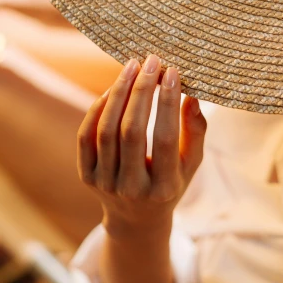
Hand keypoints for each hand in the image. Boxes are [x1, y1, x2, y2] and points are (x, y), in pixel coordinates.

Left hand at [77, 54, 206, 282]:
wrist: (136, 220)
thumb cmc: (170, 184)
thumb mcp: (191, 164)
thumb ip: (196, 131)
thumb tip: (191, 94)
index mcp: (164, 187)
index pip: (164, 138)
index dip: (167, 103)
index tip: (173, 72)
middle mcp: (132, 189)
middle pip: (131, 132)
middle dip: (141, 91)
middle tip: (151, 61)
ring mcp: (105, 184)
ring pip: (106, 131)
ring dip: (119, 93)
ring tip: (132, 66)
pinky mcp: (86, 176)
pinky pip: (86, 136)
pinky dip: (98, 109)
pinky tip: (112, 89)